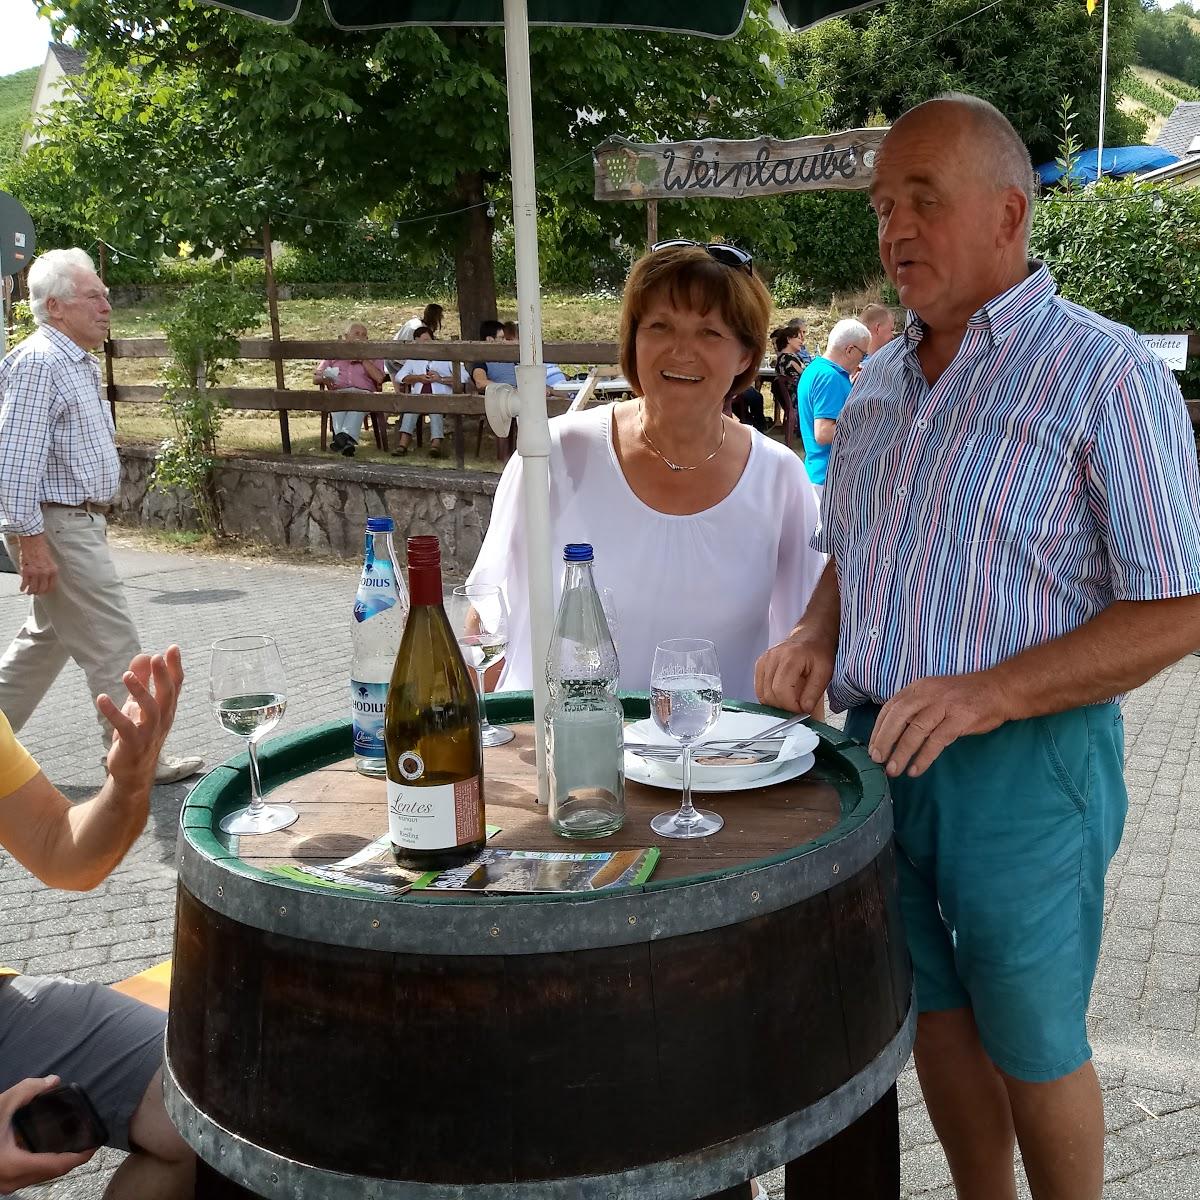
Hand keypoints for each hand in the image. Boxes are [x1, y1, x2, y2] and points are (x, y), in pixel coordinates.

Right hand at [0, 1076, 94, 1193]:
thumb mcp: (1, 1105)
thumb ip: (28, 1090)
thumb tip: (53, 1080)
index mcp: (15, 1166)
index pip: (58, 1166)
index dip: (81, 1156)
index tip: (96, 1143)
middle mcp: (11, 1181)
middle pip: (51, 1174)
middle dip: (72, 1158)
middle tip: (87, 1140)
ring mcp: (4, 1185)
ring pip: (39, 1177)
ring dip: (56, 1162)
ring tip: (73, 1142)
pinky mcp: (1, 1181)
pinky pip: (27, 1175)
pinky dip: (41, 1163)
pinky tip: (47, 1148)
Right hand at [16, 535, 55, 595]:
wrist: (33, 541)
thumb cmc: (41, 548)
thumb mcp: (50, 561)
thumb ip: (48, 570)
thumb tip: (46, 578)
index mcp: (53, 570)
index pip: (52, 585)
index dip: (47, 590)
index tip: (45, 591)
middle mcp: (46, 573)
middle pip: (43, 588)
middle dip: (39, 592)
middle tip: (36, 593)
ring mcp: (36, 573)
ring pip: (33, 588)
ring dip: (31, 591)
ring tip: (29, 592)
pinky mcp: (27, 571)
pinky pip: (25, 583)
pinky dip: (23, 587)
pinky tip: (23, 588)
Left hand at [99, 646, 184, 787]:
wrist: (133, 772)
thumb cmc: (138, 734)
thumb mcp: (139, 705)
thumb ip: (143, 681)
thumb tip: (144, 655)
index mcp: (166, 709)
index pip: (175, 686)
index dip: (175, 667)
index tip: (172, 648)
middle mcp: (162, 719)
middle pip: (167, 695)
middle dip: (163, 676)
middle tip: (156, 658)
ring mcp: (149, 732)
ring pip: (150, 710)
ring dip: (139, 691)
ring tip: (126, 675)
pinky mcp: (133, 743)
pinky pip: (124, 726)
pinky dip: (113, 712)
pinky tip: (102, 699)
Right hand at [755, 628, 834, 715]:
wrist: (811, 636)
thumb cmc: (819, 652)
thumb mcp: (825, 672)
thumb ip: (814, 692)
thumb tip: (804, 709)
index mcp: (791, 657)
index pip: (781, 690)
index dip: (791, 706)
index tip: (802, 711)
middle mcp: (773, 656)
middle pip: (770, 693)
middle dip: (784, 707)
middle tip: (798, 708)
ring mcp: (764, 659)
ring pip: (763, 693)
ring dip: (777, 704)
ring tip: (791, 701)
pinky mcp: (760, 664)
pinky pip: (759, 689)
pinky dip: (769, 698)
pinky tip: (782, 696)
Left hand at [868, 671, 1011, 777]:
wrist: (999, 689)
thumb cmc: (964, 696)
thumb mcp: (934, 694)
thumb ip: (915, 709)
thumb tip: (892, 733)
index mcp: (918, 687)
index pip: (890, 707)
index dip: (878, 728)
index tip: (872, 747)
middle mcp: (928, 693)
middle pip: (898, 717)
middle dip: (884, 740)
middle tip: (877, 759)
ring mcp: (944, 705)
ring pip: (916, 730)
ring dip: (902, 752)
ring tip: (894, 770)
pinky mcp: (960, 718)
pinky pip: (937, 740)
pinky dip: (924, 757)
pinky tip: (916, 769)